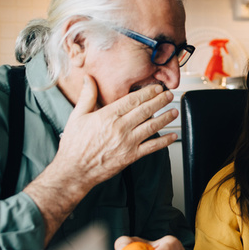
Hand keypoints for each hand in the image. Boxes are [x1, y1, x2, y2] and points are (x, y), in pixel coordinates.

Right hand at [24, 77, 177, 245]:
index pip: (133, 100)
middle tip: (169, 94)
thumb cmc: (74, 145)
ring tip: (174, 111)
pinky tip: (172, 136)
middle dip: (160, 101)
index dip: (148, 92)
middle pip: (145, 110)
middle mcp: (120, 128)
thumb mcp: (77, 116)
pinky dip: (164, 141)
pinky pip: (151, 147)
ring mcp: (127, 143)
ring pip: (152, 127)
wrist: (74, 171)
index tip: (157, 87)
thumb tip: (89, 78)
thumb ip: (87, 96)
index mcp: (107, 116)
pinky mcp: (131, 156)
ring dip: (165, 118)